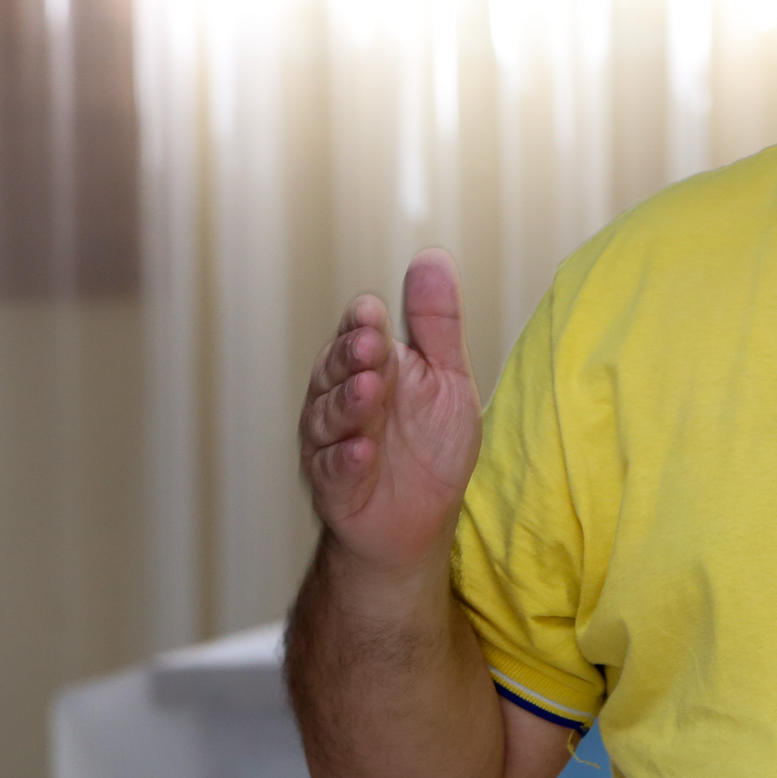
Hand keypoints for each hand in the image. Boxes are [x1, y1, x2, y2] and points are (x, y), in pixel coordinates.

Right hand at [298, 249, 480, 575]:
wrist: (420, 519)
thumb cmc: (431, 443)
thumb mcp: (447, 376)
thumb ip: (437, 323)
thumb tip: (432, 258)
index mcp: (371, 366)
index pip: (358, 334)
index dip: (362, 325)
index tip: (374, 314)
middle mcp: (342, 399)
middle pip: (338, 371)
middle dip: (353, 357)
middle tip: (371, 346)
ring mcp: (334, 443)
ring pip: (330, 418)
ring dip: (349, 405)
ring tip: (369, 391)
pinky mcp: (335, 487)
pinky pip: (333, 471)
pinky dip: (345, 461)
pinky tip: (360, 450)